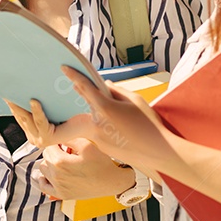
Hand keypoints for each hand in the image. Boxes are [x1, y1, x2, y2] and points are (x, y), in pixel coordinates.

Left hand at [32, 138, 133, 199]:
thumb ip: (69, 137)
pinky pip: (43, 186)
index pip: (48, 145)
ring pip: (42, 169)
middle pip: (45, 157)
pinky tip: (54, 174)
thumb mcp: (87, 144)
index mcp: (60, 162)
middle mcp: (56, 176)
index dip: (57, 141)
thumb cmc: (101, 162)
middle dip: (53, 152)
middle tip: (66, 151)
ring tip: (62, 161)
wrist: (111, 182)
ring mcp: (58, 187)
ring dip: (49, 163)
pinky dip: (44, 179)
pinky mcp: (61, 195)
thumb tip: (57, 134)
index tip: (65, 142)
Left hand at [47, 67, 175, 180]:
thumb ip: (116, 90)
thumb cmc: (149, 124)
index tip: (63, 68)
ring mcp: (97, 137)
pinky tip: (117, 129)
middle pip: (81, 107)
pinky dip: (102, 127)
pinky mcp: (100, 147)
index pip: (85, 87)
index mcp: (105, 107)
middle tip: (73, 93)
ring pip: (89, 121)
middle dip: (76, 100)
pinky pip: (96, 132)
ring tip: (113, 116)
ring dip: (94, 115)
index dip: (73, 76)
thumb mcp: (135, 100)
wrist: (157, 152)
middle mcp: (96, 123)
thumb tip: (104, 84)